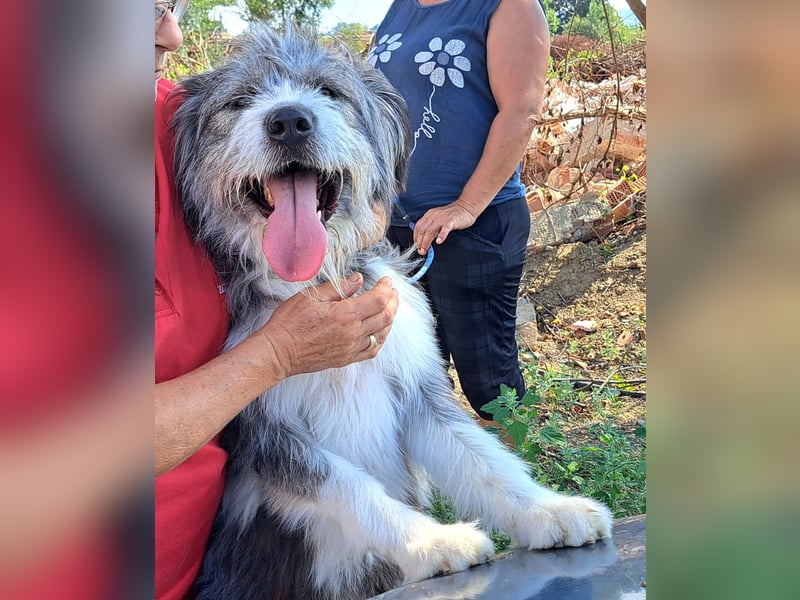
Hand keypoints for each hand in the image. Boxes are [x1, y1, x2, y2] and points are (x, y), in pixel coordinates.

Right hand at [259, 273, 397, 377]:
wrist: (278, 353)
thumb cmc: (289, 323)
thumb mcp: (311, 296)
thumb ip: (338, 287)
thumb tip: (358, 279)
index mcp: (344, 315)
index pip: (378, 300)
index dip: (386, 288)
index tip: (386, 281)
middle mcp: (352, 333)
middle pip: (385, 316)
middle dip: (393, 301)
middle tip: (392, 292)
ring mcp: (351, 349)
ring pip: (382, 334)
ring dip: (390, 319)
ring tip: (390, 307)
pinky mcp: (346, 359)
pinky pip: (372, 350)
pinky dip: (381, 338)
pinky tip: (380, 331)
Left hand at [413, 201, 476, 254]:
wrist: (466, 207)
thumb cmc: (452, 215)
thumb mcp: (438, 220)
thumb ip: (432, 229)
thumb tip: (425, 241)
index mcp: (429, 215)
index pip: (418, 226)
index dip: (416, 237)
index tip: (417, 246)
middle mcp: (434, 216)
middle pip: (422, 230)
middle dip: (420, 242)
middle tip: (421, 251)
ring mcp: (442, 218)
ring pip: (430, 231)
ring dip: (426, 242)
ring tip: (426, 249)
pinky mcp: (451, 221)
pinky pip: (445, 229)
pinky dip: (441, 236)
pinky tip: (439, 242)